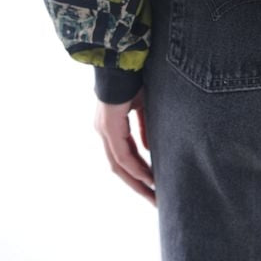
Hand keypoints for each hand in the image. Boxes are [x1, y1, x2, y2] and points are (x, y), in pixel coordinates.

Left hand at [94, 85, 155, 205]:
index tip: (155, 186)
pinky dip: (135, 167)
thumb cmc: (135, 78)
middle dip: (138, 186)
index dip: (139, 173)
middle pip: (119, 168)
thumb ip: (144, 127)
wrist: (125, 59)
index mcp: (112, 126)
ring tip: (154, 195)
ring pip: (119, 165)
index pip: (124, 158)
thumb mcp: (143, 106)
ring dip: (137, 181)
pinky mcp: (109, 126)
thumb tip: (148, 148)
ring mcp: (105, 129)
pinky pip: (122, 154)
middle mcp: (104, 131)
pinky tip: (149, 177)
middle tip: (155, 201)